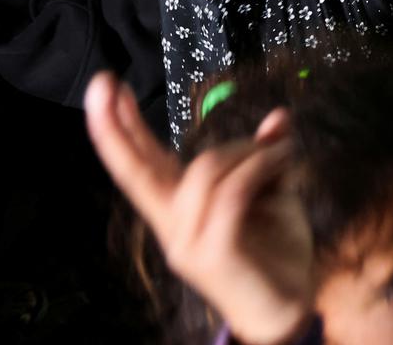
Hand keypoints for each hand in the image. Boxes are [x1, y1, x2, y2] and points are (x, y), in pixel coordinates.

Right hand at [85, 73, 312, 344]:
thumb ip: (264, 157)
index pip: (141, 165)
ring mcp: (188, 243)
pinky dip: (260, 168)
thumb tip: (278, 116)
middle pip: (138, 171)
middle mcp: (175, 227)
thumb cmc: (275, 253)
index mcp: (180, 209)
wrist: (288, 309)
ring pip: (206, 169)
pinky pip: (232, 192)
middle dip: (117, 126)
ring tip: (281, 153)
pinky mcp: (212, 254)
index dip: (119, 129)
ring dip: (250, 151)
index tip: (105, 89)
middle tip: (103, 84)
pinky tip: (281, 164)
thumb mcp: (273, 193)